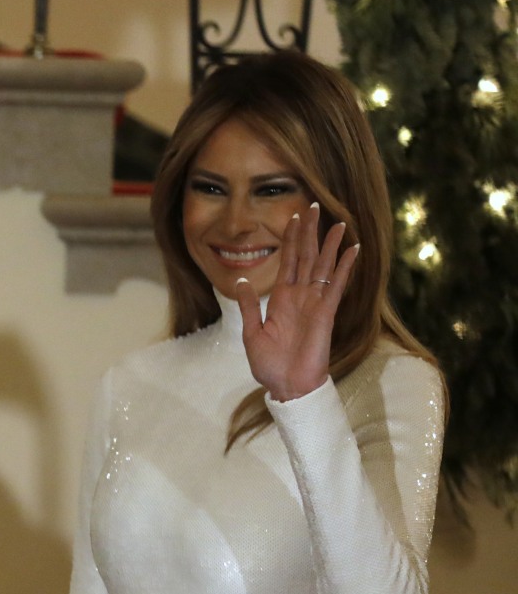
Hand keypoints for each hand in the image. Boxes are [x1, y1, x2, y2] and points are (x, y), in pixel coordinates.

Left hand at [235, 202, 357, 401]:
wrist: (287, 387)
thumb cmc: (269, 365)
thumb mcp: (251, 333)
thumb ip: (249, 306)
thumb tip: (242, 279)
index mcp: (282, 299)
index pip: (288, 262)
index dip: (291, 240)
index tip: (294, 217)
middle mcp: (300, 296)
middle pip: (307, 257)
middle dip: (310, 232)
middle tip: (314, 206)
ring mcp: (315, 302)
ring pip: (324, 267)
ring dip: (331, 244)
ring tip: (339, 222)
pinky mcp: (326, 312)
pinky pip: (337, 286)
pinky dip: (345, 267)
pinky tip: (353, 250)